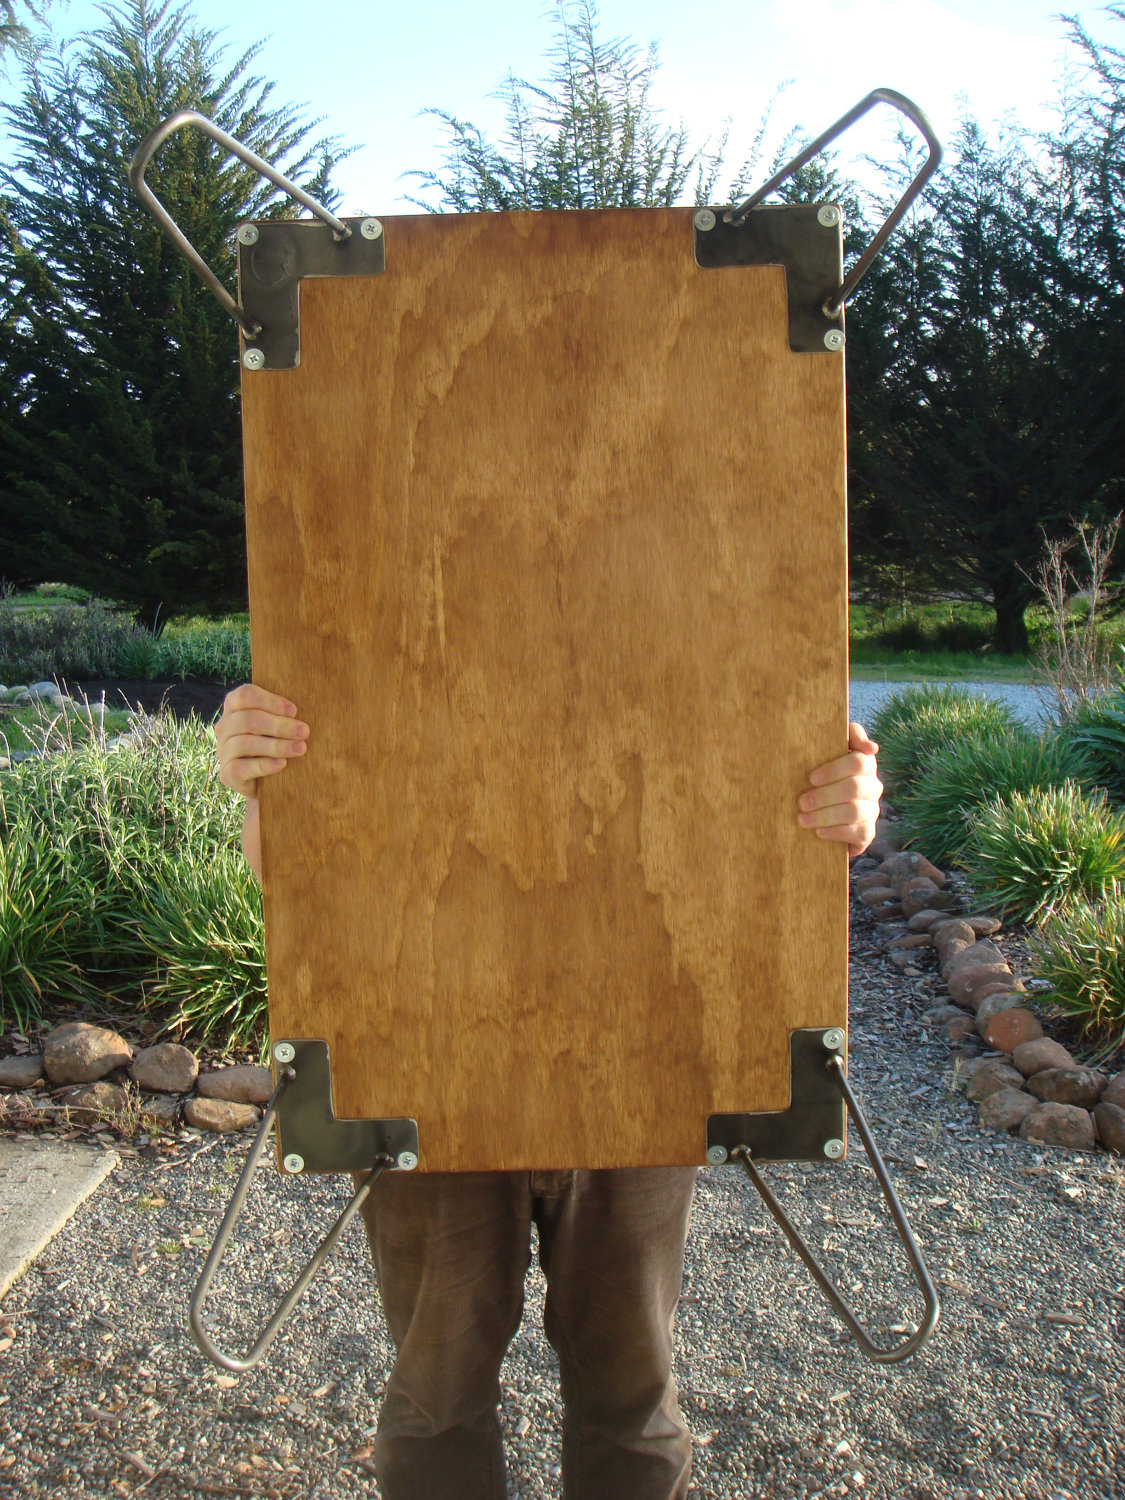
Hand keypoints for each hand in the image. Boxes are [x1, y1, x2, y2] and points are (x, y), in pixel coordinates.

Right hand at [215, 684, 309, 878]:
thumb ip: (288, 713)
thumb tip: (315, 703)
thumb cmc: (282, 744)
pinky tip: (282, 764)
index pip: (245, 695)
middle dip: (279, 725)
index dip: (270, 701)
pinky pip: (241, 768)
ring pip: (245, 743)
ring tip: (301, 749)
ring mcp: (223, 751)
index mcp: (235, 707)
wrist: (273, 783)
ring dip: (276, 745)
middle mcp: (225, 727)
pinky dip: (264, 765)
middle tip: (305, 732)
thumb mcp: (283, 725)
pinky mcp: (227, 774)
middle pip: (247, 719)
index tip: (295, 711)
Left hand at [797, 722, 882, 857]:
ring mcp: (872, 810)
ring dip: (825, 816)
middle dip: (824, 796)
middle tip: (801, 802)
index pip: (859, 762)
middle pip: (854, 788)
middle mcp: (873, 787)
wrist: (819, 813)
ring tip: (802, 819)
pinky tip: (818, 832)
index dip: (834, 770)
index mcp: (865, 765)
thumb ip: (848, 737)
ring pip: (854, 811)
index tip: (811, 778)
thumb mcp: (826, 753)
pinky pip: (859, 833)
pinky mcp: (867, 832)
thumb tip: (871, 748)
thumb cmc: (821, 777)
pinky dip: (836, 832)